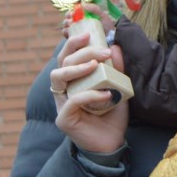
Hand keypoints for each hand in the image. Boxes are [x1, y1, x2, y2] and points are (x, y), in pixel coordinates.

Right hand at [50, 31, 128, 153]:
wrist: (112, 143)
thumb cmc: (112, 115)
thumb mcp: (118, 88)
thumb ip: (116, 69)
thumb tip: (115, 46)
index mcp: (72, 80)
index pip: (67, 56)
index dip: (74, 42)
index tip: (90, 33)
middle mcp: (63, 90)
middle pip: (63, 62)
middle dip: (81, 51)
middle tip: (102, 50)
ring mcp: (61, 103)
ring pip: (58, 77)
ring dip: (78, 68)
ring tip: (97, 65)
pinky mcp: (64, 118)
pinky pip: (73, 100)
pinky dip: (90, 94)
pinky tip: (107, 94)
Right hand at [60, 2, 113, 38]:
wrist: (114, 39)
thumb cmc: (107, 26)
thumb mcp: (101, 15)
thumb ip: (93, 8)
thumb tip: (81, 5)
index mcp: (82, 19)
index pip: (71, 15)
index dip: (69, 14)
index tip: (71, 14)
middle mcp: (78, 27)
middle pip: (67, 23)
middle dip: (66, 21)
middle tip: (70, 22)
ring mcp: (78, 37)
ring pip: (66, 32)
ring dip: (66, 29)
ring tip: (70, 28)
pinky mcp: (79, 45)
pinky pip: (70, 42)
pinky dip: (69, 38)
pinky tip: (71, 36)